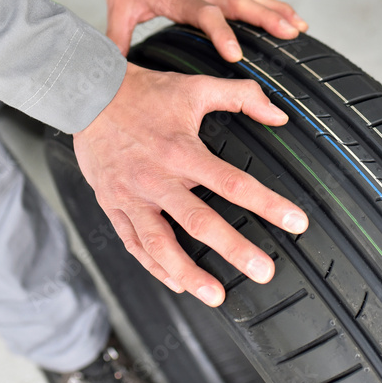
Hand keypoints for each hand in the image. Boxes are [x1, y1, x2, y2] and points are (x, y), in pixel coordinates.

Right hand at [73, 63, 309, 306]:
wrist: (86, 95)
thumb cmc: (144, 94)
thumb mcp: (197, 87)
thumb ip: (242, 96)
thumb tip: (278, 116)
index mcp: (181, 151)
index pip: (232, 182)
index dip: (267, 203)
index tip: (295, 221)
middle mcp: (156, 178)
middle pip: (199, 221)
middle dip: (234, 249)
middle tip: (263, 271)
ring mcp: (132, 196)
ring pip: (159, 244)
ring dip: (187, 272)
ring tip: (215, 295)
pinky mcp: (113, 206)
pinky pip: (133, 244)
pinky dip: (154, 267)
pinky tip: (176, 282)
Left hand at [102, 0, 307, 57]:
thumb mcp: (118, 8)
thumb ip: (117, 39)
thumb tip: (109, 68)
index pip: (204, 15)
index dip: (220, 33)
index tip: (235, 54)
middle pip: (239, 4)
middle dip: (266, 18)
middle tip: (290, 33)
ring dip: (276, 12)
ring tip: (300, 28)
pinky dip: (273, 6)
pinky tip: (292, 17)